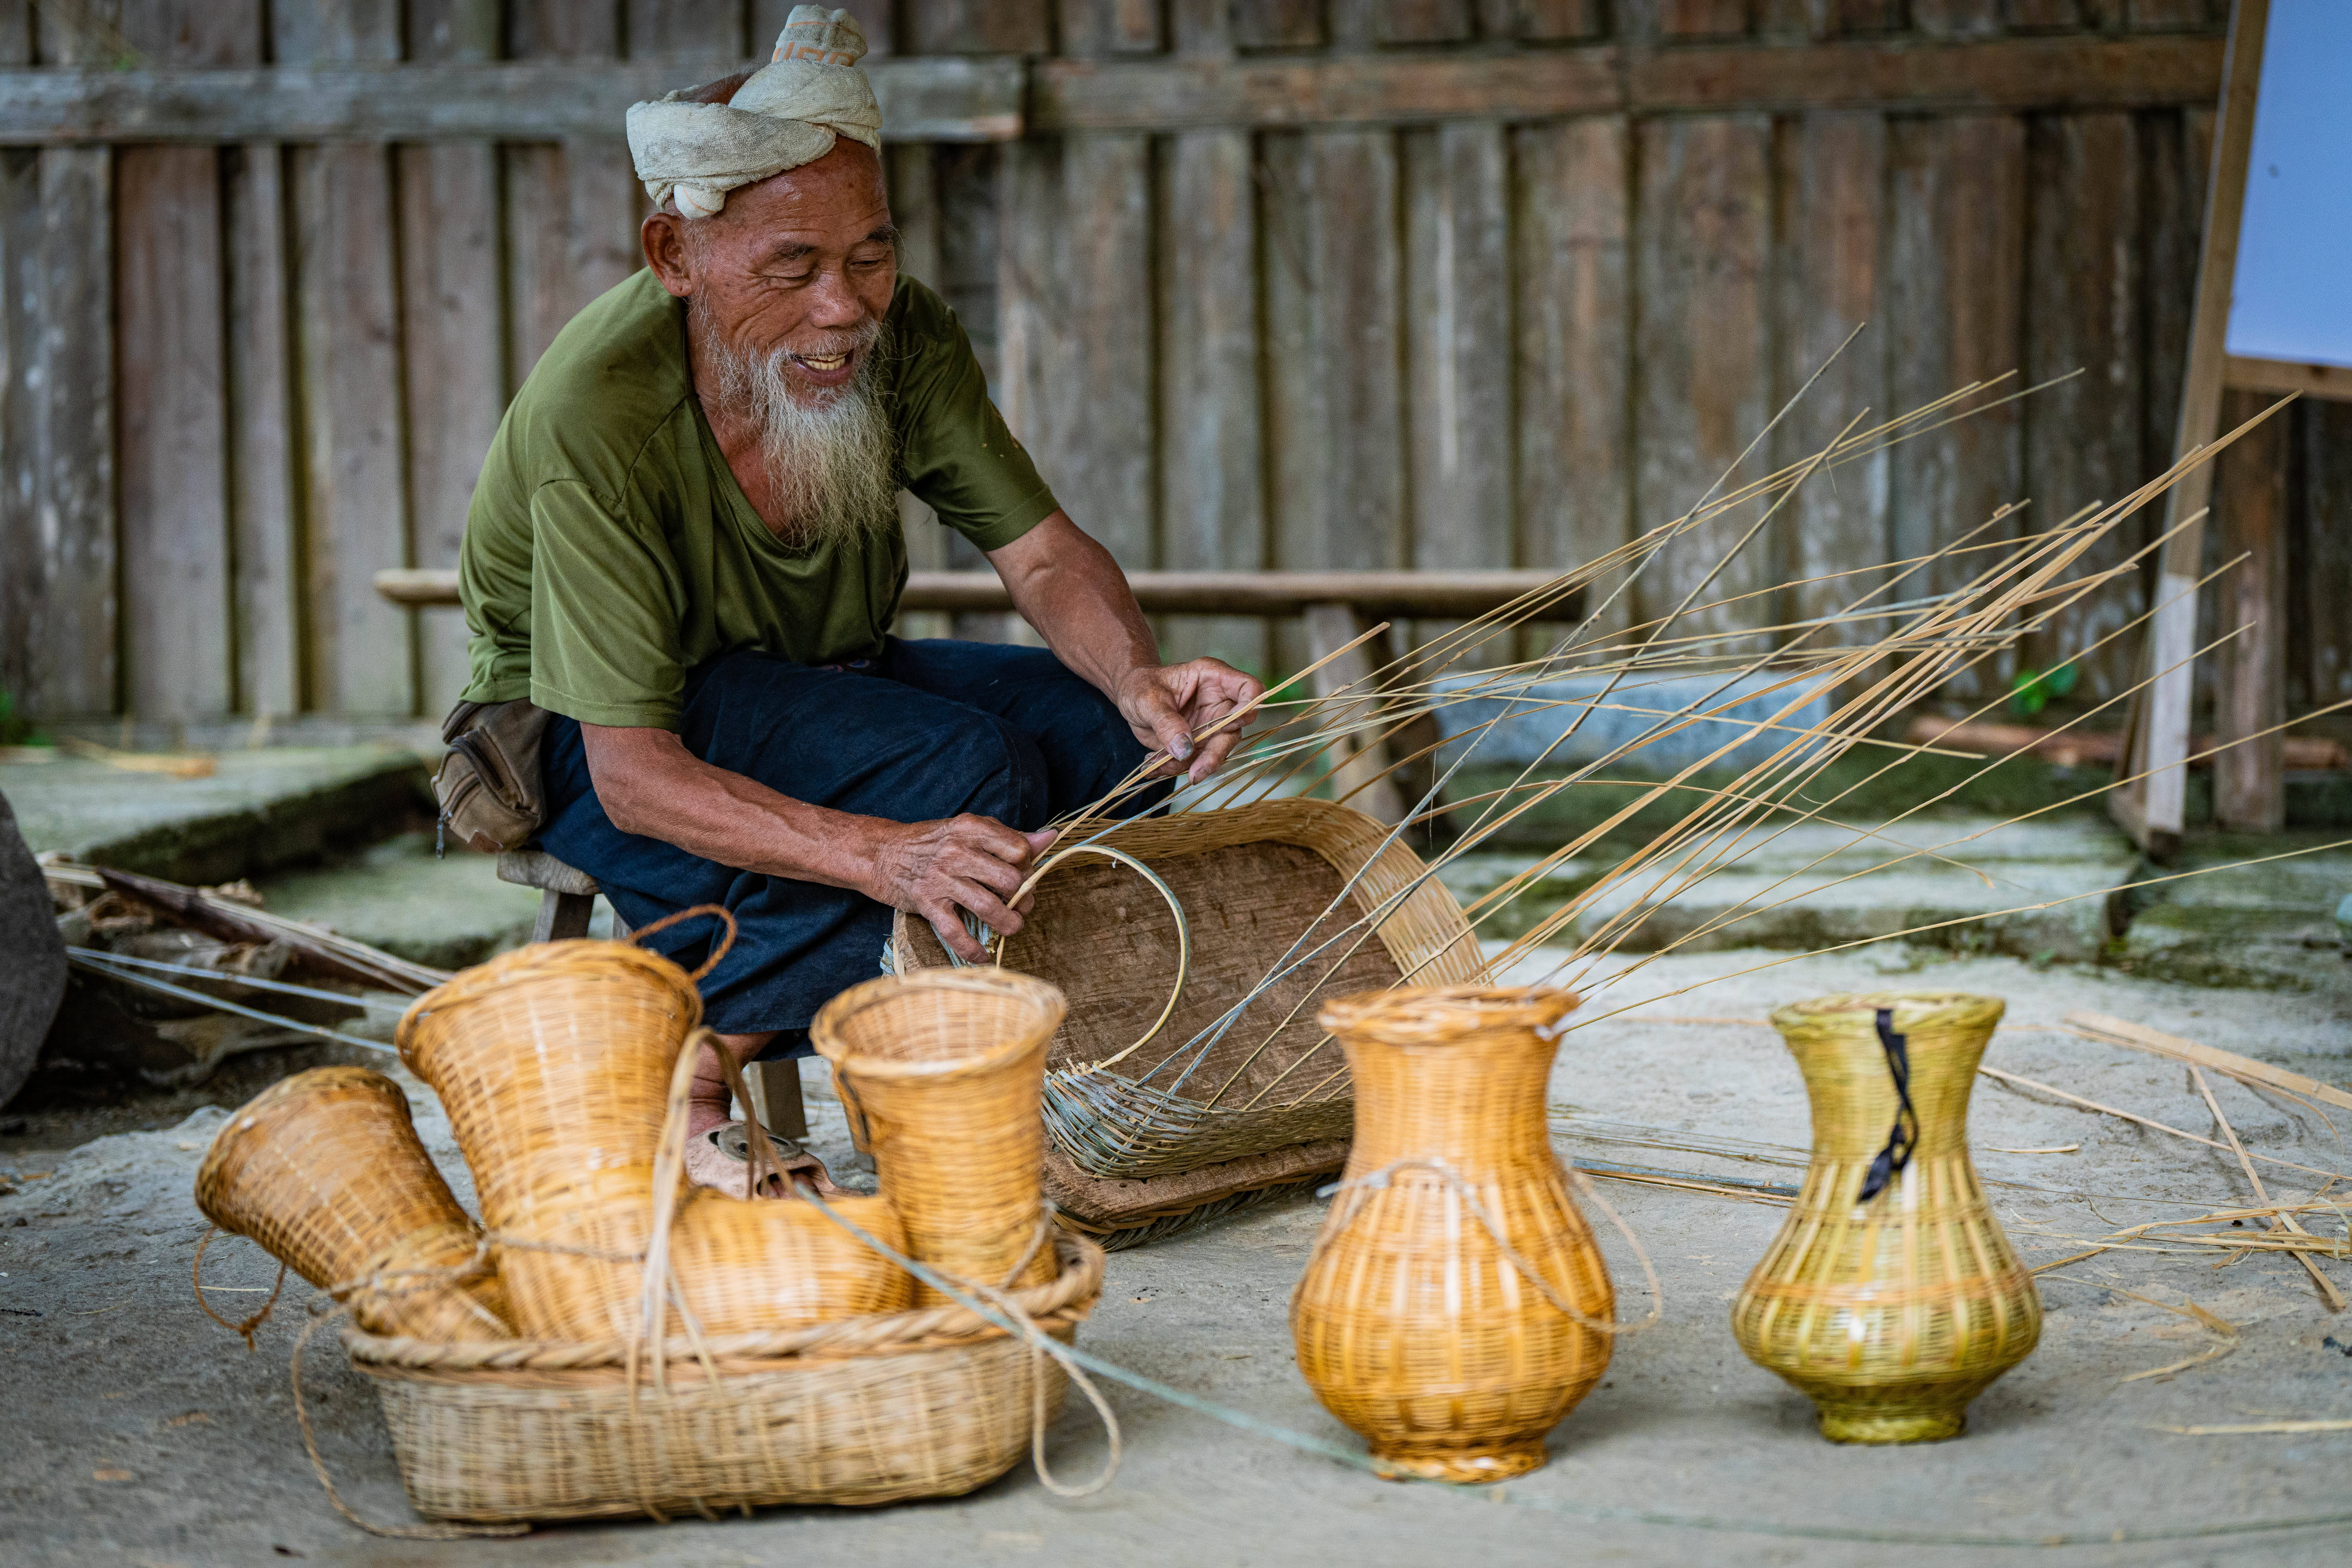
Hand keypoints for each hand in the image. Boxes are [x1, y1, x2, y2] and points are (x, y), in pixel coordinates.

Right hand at [861, 815, 1057, 962]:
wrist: (881, 853)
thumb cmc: (931, 842)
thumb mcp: (968, 830)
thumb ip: (1007, 836)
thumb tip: (1049, 837)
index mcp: (971, 829)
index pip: (1018, 849)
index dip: (1027, 867)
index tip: (1023, 875)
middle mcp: (957, 852)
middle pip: (1009, 880)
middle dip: (1023, 898)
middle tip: (1020, 905)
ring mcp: (941, 879)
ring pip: (989, 907)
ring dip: (1009, 924)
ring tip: (1012, 927)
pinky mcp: (927, 904)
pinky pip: (956, 933)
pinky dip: (972, 950)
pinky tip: (982, 956)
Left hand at [1115, 658, 1265, 783]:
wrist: (1131, 698)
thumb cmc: (1141, 686)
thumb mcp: (1147, 698)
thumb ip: (1166, 722)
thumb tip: (1185, 749)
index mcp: (1213, 679)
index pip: (1248, 689)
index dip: (1247, 707)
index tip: (1229, 725)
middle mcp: (1218, 704)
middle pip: (1234, 731)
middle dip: (1215, 755)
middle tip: (1194, 773)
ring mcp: (1210, 726)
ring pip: (1216, 753)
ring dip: (1189, 765)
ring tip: (1158, 764)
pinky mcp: (1199, 744)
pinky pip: (1194, 762)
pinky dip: (1174, 768)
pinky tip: (1154, 765)